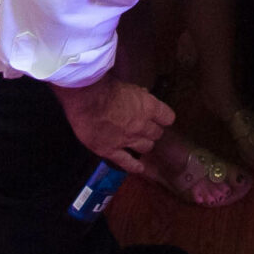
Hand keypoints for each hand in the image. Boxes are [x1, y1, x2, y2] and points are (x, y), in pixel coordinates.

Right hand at [51, 76, 174, 175]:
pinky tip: (139, 168)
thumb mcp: (127, 85)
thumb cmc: (105, 86)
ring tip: (141, 144)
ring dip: (145, 144)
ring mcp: (127, 140)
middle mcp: (142, 126)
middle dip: (153, 131)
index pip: (167, 117)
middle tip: (148, 130)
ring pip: (145, 147)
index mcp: (148, 107)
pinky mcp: (111, 150)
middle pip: (156, 134)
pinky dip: (134, 166)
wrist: (86, 99)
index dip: (164, 118)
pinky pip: (126, 162)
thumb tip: (144, 95)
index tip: (161, 118)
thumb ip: (138, 95)